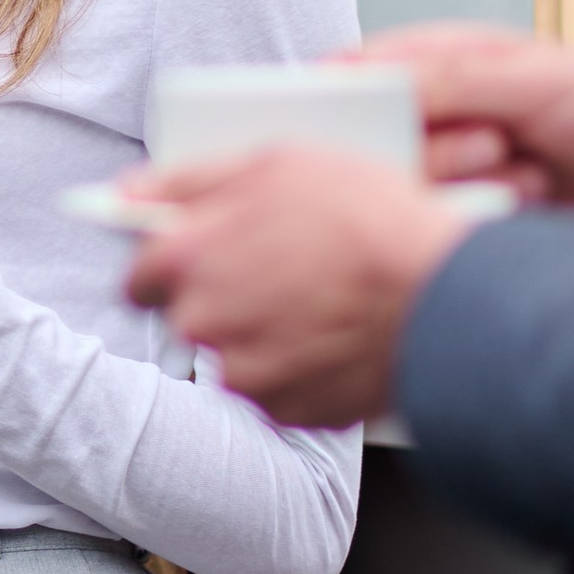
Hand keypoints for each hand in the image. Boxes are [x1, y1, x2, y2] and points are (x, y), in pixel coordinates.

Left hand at [123, 144, 463, 426]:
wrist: (445, 295)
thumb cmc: (367, 220)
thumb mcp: (275, 163)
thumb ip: (189, 180)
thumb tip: (129, 191)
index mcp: (187, 260)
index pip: (139, 277)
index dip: (171, 265)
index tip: (202, 258)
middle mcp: (203, 324)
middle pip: (189, 315)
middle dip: (223, 297)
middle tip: (281, 272)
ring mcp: (245, 375)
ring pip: (236, 353)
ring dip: (263, 332)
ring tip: (320, 301)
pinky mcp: (289, 410)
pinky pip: (279, 387)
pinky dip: (300, 366)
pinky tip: (337, 333)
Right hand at [354, 24, 573, 206]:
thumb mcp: (534, 76)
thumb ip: (453, 75)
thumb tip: (376, 77)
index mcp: (450, 66)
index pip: (369, 70)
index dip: (347, 90)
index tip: (340, 110)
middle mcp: (444, 117)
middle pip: (378, 138)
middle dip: (436, 146)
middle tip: (493, 142)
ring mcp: (456, 171)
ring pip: (408, 186)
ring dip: (466, 180)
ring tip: (528, 172)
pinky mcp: (470, 219)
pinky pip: (438, 224)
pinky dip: (480, 214)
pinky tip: (529, 204)